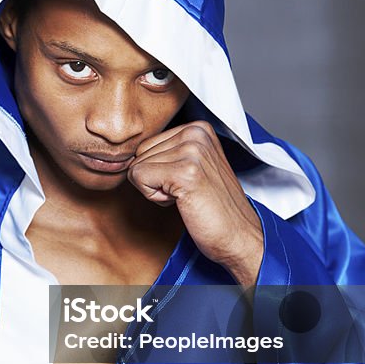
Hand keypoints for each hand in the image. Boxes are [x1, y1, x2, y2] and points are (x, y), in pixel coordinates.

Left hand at [127, 121, 263, 286]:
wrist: (238, 236)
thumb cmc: (212, 207)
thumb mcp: (191, 166)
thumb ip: (165, 153)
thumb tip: (125, 156)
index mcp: (198, 128)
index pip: (145, 145)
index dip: (157, 171)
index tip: (187, 183)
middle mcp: (196, 132)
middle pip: (139, 154)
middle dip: (155, 180)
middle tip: (187, 192)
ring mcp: (192, 150)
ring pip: (137, 168)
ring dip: (156, 190)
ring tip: (188, 196)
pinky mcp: (185, 171)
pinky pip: (139, 179)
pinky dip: (154, 198)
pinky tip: (182, 202)